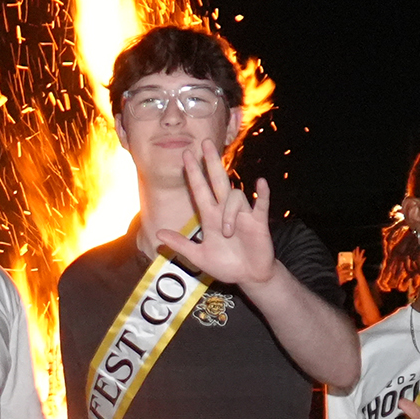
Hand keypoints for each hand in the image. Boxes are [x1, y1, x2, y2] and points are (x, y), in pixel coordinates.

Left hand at [154, 149, 277, 287]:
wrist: (249, 276)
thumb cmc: (225, 265)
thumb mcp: (199, 257)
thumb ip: (180, 245)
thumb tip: (158, 234)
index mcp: (210, 217)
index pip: (200, 190)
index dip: (194, 173)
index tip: (186, 155)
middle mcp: (225, 211)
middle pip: (218, 180)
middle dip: (211, 162)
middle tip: (206, 142)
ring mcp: (243, 214)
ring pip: (234, 198)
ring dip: (230, 213)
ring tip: (228, 232)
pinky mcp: (258, 222)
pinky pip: (260, 204)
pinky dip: (261, 194)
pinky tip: (260, 183)